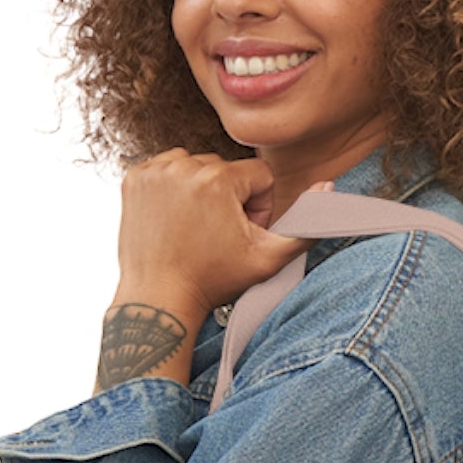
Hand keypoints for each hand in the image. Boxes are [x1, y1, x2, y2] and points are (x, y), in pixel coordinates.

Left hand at [115, 151, 331, 319]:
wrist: (159, 297)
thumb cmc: (212, 281)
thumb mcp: (268, 259)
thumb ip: (306, 225)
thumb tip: (328, 188)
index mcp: (218, 180)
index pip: (258, 176)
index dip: (258, 208)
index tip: (240, 233)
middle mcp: (183, 167)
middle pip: (227, 169)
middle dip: (230, 197)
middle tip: (217, 235)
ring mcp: (154, 172)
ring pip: (196, 165)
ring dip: (202, 189)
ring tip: (196, 226)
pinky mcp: (134, 178)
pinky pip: (167, 169)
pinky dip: (174, 188)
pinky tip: (175, 218)